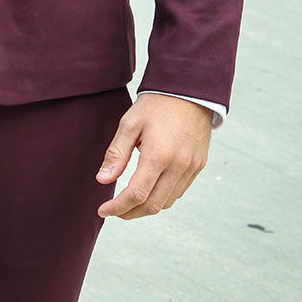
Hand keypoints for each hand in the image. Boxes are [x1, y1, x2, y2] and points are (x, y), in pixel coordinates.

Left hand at [96, 94, 211, 219]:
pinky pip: (179, 191)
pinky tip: (150, 188)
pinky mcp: (199, 166)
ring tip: (129, 200)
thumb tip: (102, 179)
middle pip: (152, 205)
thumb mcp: (130, 123)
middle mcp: (178, 166)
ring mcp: (191, 168)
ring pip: (167, 202)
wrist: (188, 89)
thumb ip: (116, 153)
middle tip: (113, 210)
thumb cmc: (157, 104)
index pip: (136, 194)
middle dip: (130, 213)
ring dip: (146, 207)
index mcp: (159, 155)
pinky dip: (162, 196)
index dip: (117, 207)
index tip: (103, 210)